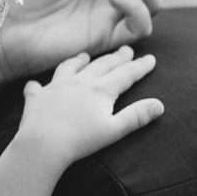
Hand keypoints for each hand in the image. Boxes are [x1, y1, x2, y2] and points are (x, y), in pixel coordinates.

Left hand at [15, 46, 161, 166]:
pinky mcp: (37, 97)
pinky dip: (38, 85)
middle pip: (102, 65)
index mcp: (100, 90)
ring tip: (85, 56)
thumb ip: (137, 116)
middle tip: (127, 51)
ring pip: (70, 67)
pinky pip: (37, 87)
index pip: (126, 74)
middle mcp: (79, 82)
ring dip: (80, 61)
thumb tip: (160, 105)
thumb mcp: (114, 130)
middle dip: (117, 58)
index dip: (140, 66)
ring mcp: (56, 87)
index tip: (151, 59)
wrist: (43, 144)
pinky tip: (37, 85)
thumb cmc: (81, 141)